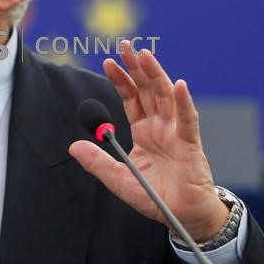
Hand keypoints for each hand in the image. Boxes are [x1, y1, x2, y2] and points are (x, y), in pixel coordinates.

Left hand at [68, 41, 228, 241]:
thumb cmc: (154, 197)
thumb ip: (97, 162)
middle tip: (125, 46)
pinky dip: (184, 102)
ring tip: (145, 56)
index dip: (121, 80)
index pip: (131, 98)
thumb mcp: (118, 179)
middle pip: (147, 90)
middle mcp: (160, 126)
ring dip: (156, 75)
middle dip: (136, 68)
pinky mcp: (190, 143)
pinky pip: (187, 119)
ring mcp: (176, 132)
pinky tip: (179, 85)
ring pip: (165, 97)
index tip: (108, 62)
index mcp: (143, 130)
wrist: (183, 216)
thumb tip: (72, 147)